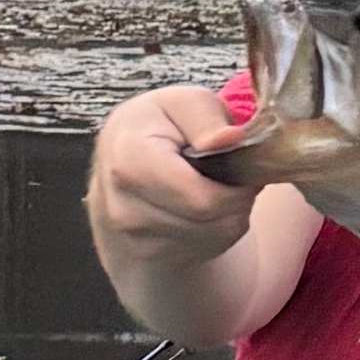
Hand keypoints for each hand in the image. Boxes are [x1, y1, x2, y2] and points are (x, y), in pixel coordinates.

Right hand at [88, 83, 253, 263]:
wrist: (119, 165)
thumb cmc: (156, 126)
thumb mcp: (180, 102)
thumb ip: (205, 116)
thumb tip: (229, 139)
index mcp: (128, 160)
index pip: (201, 200)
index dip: (235, 186)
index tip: (239, 163)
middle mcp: (122, 207)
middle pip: (211, 220)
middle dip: (235, 197)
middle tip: (232, 172)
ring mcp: (132, 238)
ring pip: (214, 237)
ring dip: (229, 213)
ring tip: (215, 184)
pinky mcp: (145, 256)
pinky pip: (206, 248)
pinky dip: (216, 228)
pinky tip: (202, 204)